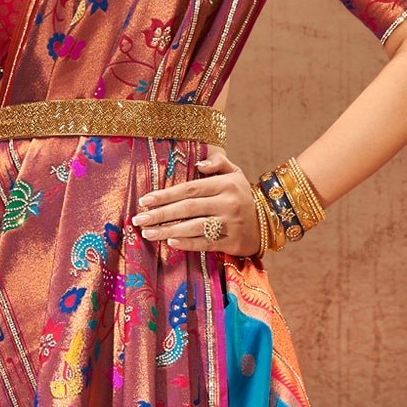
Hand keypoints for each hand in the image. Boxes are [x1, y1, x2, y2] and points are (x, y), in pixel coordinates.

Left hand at [130, 147, 261, 254]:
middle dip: (160, 214)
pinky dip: (188, 243)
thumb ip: (217, 163)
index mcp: (226, 184)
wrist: (268, 222)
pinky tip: (170, 243)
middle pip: (188, 208)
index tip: (144, 200)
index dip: (165, 195)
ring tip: (148, 233)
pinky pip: (206, 243)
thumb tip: (198, 164)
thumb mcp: (235, 174)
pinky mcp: (232, 242)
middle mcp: (228, 203)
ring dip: (168, 231)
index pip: (190, 188)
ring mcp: (231, 224)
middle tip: (139, 219)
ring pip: (194, 227)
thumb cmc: (242, 196)